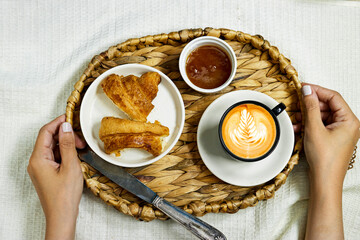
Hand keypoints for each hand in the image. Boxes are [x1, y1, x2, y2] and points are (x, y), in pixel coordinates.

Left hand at [27, 115, 85, 239]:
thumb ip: (67, 144)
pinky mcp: (46, 173)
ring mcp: (40, 168)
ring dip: (65, 144)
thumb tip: (66, 127)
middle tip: (80, 138)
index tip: (70, 117)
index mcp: (38, 159)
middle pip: (48, 139)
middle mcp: (36, 162)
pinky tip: (75, 156)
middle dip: (64, 135)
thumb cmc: (65, 195)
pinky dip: (64, 153)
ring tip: (80, 148)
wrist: (61, 216)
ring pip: (51, 148)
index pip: (45, 132)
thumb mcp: (70, 166)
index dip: (57, 122)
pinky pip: (54, 157)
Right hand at [300, 84, 358, 184]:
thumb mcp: (314, 128)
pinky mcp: (332, 138)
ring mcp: (340, 132)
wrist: (325, 181)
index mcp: (349, 120)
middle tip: (296, 102)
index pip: (333, 97)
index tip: (303, 87)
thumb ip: (310, 107)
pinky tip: (298, 127)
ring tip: (295, 118)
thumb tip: (307, 90)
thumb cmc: (325, 159)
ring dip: (307, 116)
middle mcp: (348, 125)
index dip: (317, 90)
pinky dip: (309, 125)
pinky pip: (320, 125)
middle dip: (310, 105)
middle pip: (328, 106)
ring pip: (322, 116)